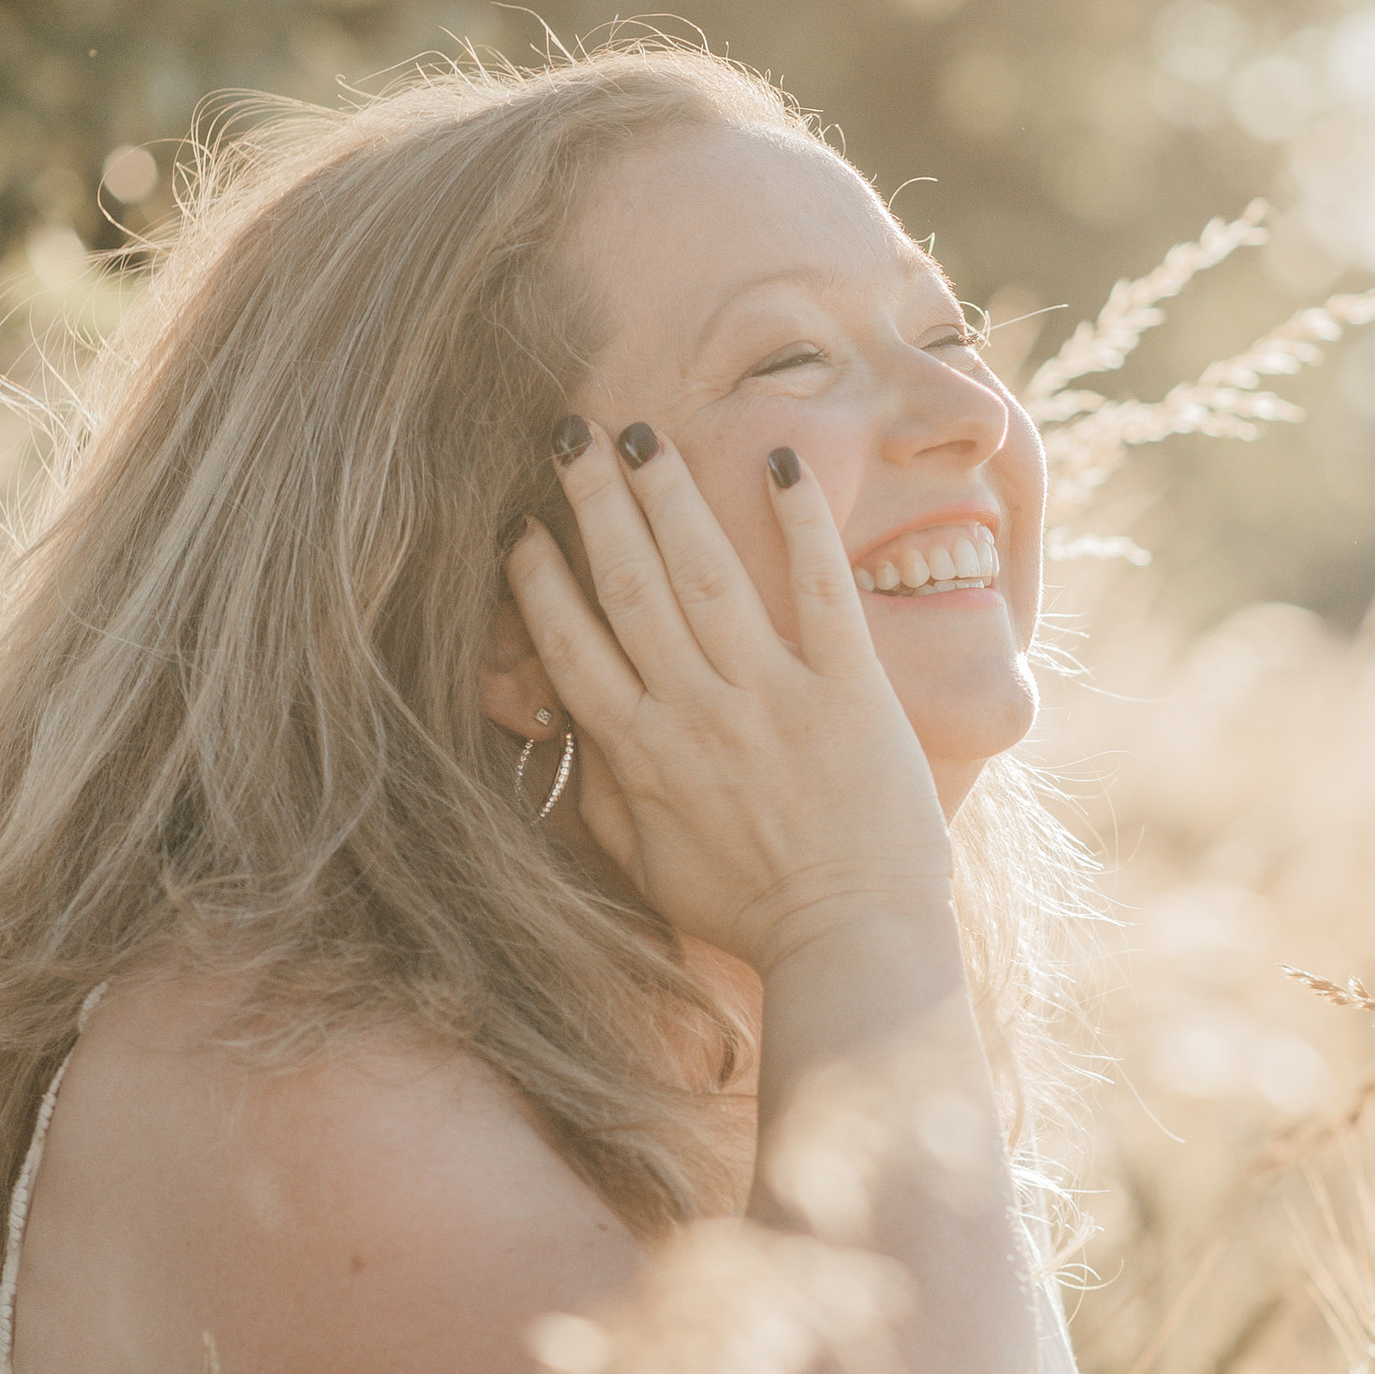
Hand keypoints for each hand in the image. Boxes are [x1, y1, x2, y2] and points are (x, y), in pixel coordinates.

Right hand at [505, 420, 956, 970]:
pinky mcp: (848, 687)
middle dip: (594, 502)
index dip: (538, 578)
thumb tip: (567, 731)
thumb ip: (601, 795)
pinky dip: (801, 523)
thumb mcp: (647, 865)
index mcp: (641, 752)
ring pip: (704, 572)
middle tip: (572, 435)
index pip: (570, 644)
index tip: (521, 523)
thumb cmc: (751, 910)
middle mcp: (697, 710)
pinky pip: (819, 588)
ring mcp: (772, 693)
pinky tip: (785, 463)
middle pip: (627, 585)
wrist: (853, 938)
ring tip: (643, 434)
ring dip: (670, 495)